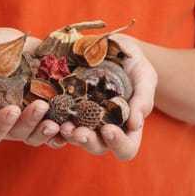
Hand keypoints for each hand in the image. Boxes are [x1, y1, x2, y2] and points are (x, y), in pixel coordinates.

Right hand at [0, 28, 61, 146]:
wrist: (8, 43)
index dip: (1, 125)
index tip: (12, 109)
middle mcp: (8, 123)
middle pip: (18, 134)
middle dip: (30, 123)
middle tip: (41, 106)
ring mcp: (29, 118)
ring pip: (38, 135)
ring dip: (48, 132)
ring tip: (59, 122)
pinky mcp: (48, 110)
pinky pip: (56, 128)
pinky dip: (64, 131)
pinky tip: (72, 125)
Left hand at [59, 35, 156, 160]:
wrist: (114, 47)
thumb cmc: (135, 64)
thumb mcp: (144, 76)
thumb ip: (143, 98)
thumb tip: (135, 124)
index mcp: (127, 127)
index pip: (126, 148)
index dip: (118, 144)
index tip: (108, 129)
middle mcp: (104, 128)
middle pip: (96, 147)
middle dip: (87, 141)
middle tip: (78, 131)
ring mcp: (84, 119)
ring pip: (74, 137)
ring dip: (68, 134)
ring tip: (62, 123)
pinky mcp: (68, 107)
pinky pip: (58, 119)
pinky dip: (53, 119)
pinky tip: (50, 111)